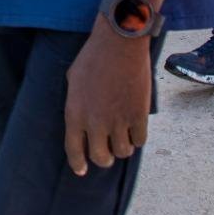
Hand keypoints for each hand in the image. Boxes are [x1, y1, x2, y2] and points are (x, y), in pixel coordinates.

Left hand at [63, 25, 150, 176]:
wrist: (119, 43)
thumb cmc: (94, 57)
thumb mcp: (73, 80)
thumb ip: (77, 105)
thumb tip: (82, 121)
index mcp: (74, 114)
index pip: (74, 151)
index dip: (78, 164)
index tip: (82, 171)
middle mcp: (95, 122)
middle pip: (101, 158)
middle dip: (105, 159)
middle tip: (108, 155)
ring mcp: (118, 121)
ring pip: (123, 152)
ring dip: (123, 147)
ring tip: (123, 136)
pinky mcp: (138, 116)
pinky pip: (140, 140)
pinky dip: (138, 137)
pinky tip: (135, 128)